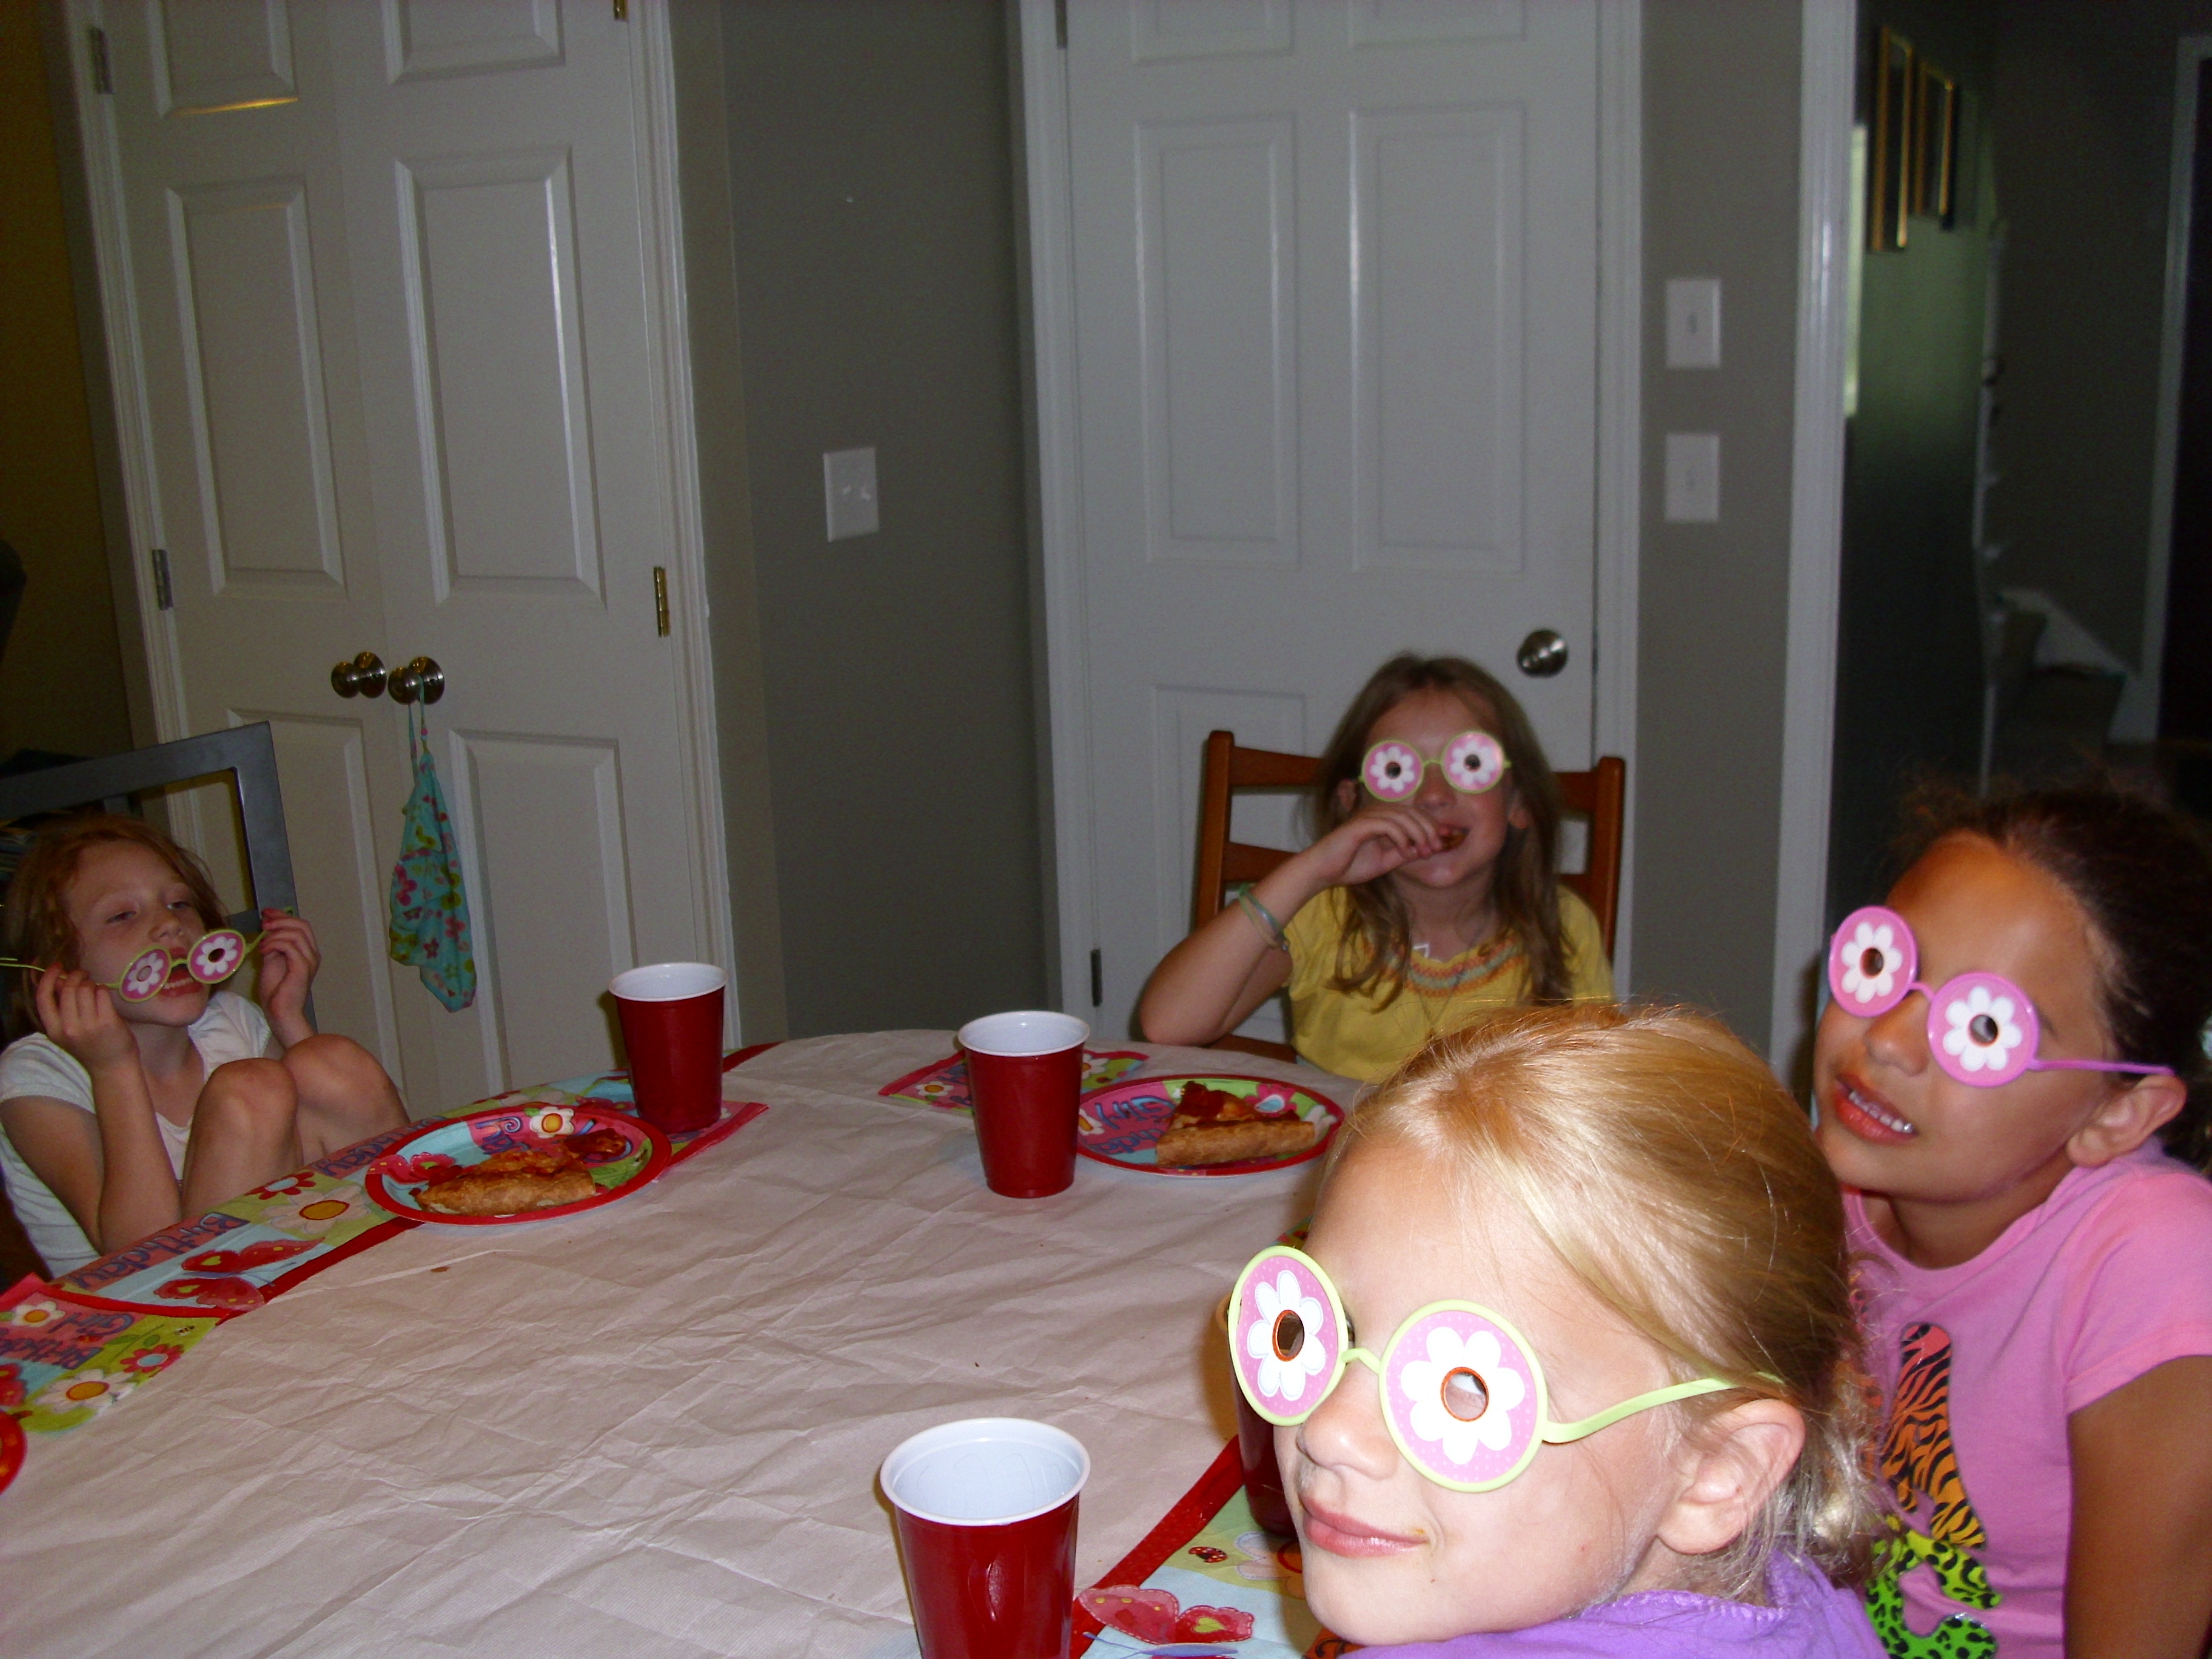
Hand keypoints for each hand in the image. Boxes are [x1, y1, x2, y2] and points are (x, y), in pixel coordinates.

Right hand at [34, 966, 137, 1073]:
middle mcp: (68, 1028)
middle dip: (76, 975)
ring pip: (85, 988)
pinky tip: (104, 996)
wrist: (112, 1067)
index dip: (48, 978)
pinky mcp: (107, 1021)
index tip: (56, 965)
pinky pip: (102, 993)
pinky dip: (103, 989)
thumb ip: (62, 1006)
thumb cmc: (91, 1045)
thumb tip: (60, 979)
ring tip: (95, 989)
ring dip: (91, 983)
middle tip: (84, 974)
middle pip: (68, 988)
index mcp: (53, 1030)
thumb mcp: (68, 1029)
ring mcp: (88, 1025)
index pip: (43, 998)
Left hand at [255, 909, 320, 1041]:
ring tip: (262, 944)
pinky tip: (263, 951)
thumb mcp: (272, 961)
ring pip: (296, 933)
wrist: (280, 1012)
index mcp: (307, 952)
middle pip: (302, 925)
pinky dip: (274, 944)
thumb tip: (268, 929)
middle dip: (280, 920)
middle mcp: (312, 954)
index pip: (300, 925)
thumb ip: (274, 945)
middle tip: (263, 924)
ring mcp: (309, 960)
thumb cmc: (276, 991)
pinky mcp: (302, 967)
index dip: (283, 915)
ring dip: (275, 934)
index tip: (266, 913)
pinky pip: (290, 946)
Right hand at [1300, 803, 1462, 888]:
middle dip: (1429, 828)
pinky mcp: (1361, 823)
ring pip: (1403, 816)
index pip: (1414, 814)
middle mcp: (1376, 812)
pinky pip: (1388, 824)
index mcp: (1383, 819)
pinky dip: (1402, 837)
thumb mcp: (1385, 861)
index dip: (1432, 824)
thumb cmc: (1350, 866)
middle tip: (1437, 847)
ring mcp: (1368, 816)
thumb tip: (1425, 849)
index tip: (1446, 839)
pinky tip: (1405, 852)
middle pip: (1412, 812)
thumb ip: (1403, 852)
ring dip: (1418, 833)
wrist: (1323, 871)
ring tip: (1423, 851)